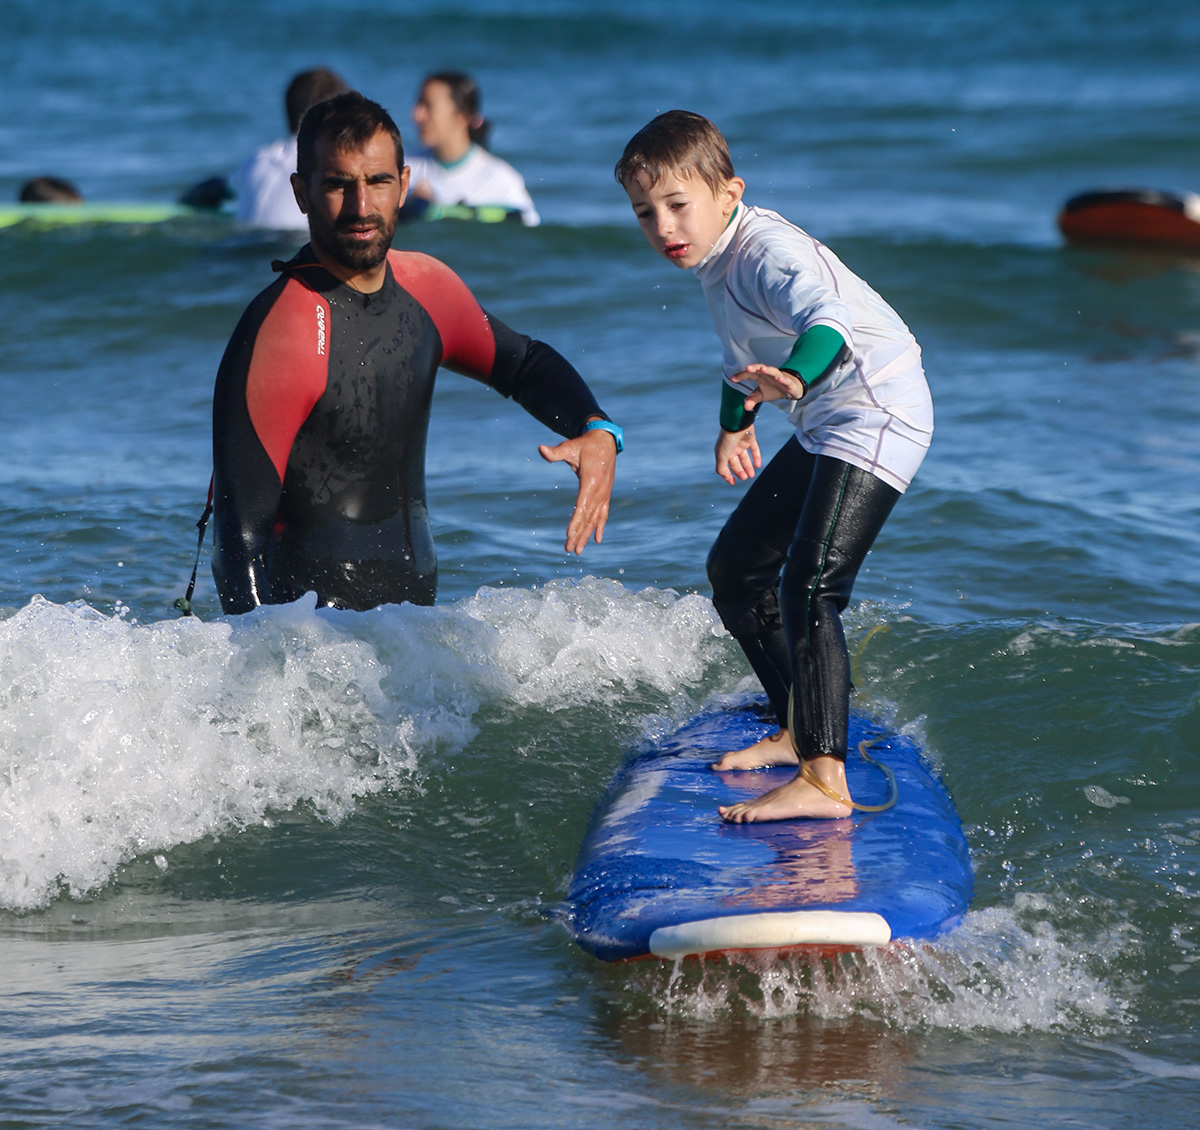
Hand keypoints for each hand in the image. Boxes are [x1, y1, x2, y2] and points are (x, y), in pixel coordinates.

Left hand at [538, 428, 616, 553]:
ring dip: (587, 536)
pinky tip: (597, 540)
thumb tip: (540, 449)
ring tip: (578, 551)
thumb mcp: (570, 447)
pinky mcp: (606, 495)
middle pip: (588, 517)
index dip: (575, 521)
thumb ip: (555, 452)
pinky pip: (604, 514)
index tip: (569, 534)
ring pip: (595, 519)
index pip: (582, 505)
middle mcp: (599, 491)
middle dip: (578, 535)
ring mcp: (604, 494)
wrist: (605, 441)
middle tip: (569, 550)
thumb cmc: (585, 445)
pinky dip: (600, 527)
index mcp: (591, 481)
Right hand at [715, 424, 760, 483]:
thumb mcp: (721, 456)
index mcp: (723, 452)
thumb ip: (721, 468)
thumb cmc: (727, 440)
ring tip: (752, 475)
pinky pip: (754, 450)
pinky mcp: (750, 439)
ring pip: (745, 458)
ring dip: (748, 467)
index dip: (728, 475)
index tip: (733, 482)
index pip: (725, 466)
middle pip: (736, 463)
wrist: (737, 424)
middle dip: (740, 472)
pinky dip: (756, 457)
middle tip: (745, 478)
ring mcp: (741, 444)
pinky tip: (758, 465)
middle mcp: (731, 448)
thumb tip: (725, 477)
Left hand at [736, 363, 805, 405]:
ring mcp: (779, 377)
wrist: (790, 389)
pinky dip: (783, 379)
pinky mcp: (788, 383)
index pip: (749, 374)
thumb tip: (745, 407)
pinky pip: (786, 380)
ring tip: (763, 369)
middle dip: (754, 368)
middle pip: (760, 369)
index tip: (732, 379)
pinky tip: (779, 379)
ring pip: (773, 371)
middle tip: (747, 368)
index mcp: (760, 377)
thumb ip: (752, 399)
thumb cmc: (773, 389)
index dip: (741, 375)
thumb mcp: (761, 395)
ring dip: (768, 370)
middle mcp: (768, 375)